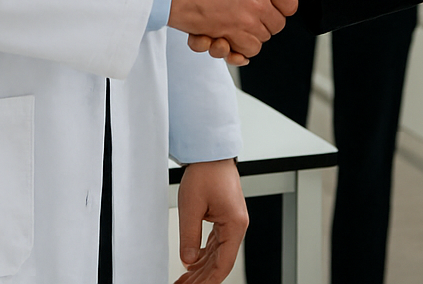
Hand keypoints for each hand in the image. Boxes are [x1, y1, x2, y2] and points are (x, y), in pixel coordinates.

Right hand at [170, 0, 297, 62]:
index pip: (290, 0)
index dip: (282, 3)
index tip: (269, 1)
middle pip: (278, 23)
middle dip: (267, 21)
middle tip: (249, 12)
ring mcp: (244, 19)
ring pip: (263, 38)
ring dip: (252, 34)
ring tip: (237, 23)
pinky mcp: (228, 35)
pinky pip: (248, 50)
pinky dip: (241, 48)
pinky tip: (229, 36)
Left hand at [174, 159, 246, 283]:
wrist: (211, 151)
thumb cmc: (206, 172)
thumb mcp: (191, 206)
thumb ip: (189, 237)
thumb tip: (188, 260)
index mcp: (235, 224)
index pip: (224, 263)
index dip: (209, 280)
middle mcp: (237, 225)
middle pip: (221, 261)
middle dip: (202, 277)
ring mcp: (232, 222)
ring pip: (218, 253)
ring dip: (202, 267)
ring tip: (185, 279)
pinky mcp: (225, 217)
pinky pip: (216, 242)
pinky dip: (204, 254)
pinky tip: (193, 262)